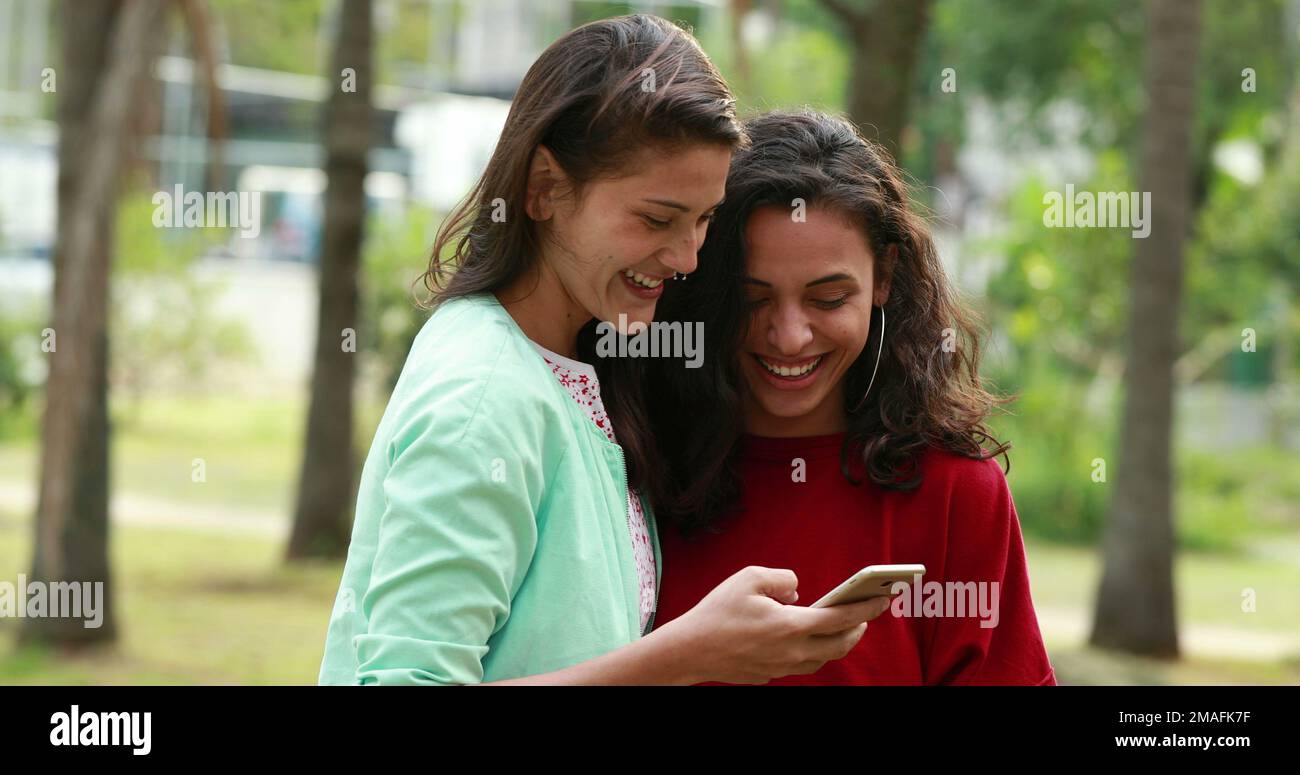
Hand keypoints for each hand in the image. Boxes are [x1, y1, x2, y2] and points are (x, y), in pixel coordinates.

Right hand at [660, 565, 892, 684]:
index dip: (866, 607)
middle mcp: (794, 651)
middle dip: (858, 628)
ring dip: (839, 642)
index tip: (883, 598)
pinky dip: (815, 651)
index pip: (842, 618)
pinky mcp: (770, 675)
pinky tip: (810, 639)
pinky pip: (802, 663)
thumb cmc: (718, 611)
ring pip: (823, 657)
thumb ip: (783, 578)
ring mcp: (783, 667)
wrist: (690, 649)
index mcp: (793, 625)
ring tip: (844, 626)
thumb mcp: (750, 578)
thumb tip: (797, 591)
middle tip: (867, 613)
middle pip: (840, 644)